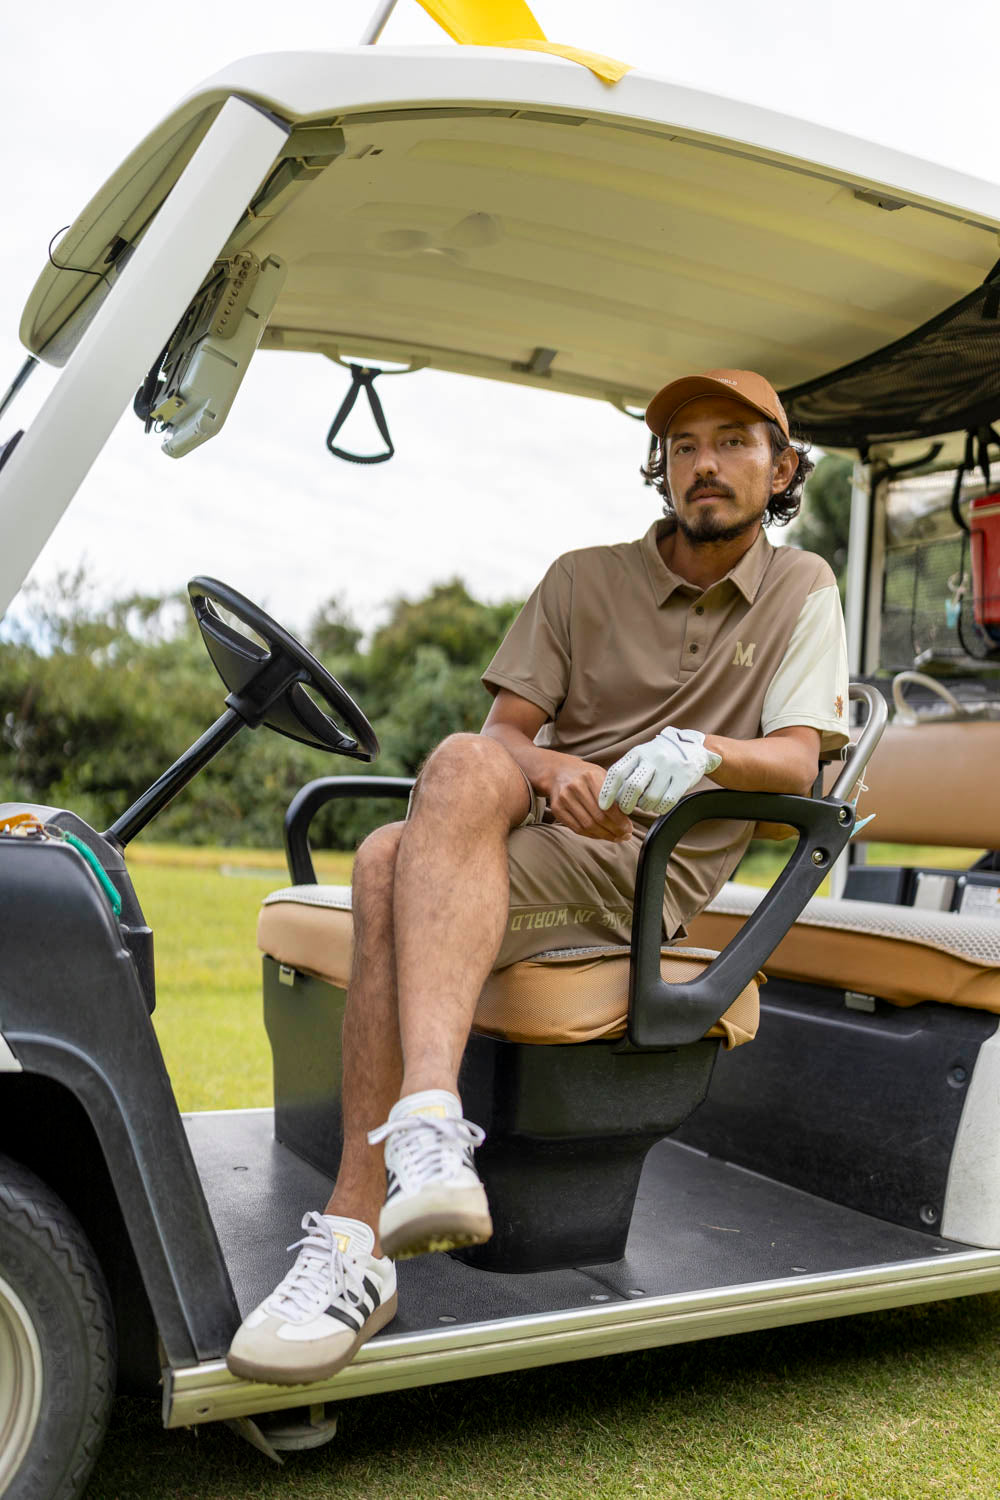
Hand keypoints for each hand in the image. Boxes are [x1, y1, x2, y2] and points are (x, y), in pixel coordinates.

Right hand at [546, 756, 633, 840]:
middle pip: (598, 818)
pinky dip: (591, 835)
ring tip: (615, 838)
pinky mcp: (557, 809)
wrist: (559, 771)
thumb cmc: (586, 776)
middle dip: (614, 830)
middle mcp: (576, 786)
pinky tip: (601, 835)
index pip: (609, 805)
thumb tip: (629, 815)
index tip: (629, 828)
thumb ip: (615, 793)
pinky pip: (576, 828)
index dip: (620, 821)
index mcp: (591, 776)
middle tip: (624, 836)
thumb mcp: (602, 776)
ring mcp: (564, 798)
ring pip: (587, 825)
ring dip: (604, 835)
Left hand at [598, 727, 721, 816]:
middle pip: (633, 787)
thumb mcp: (642, 756)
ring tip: (646, 804)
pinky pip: (667, 802)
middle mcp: (654, 757)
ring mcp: (670, 767)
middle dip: (626, 803)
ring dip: (645, 806)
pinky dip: (659, 808)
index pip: (617, 772)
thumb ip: (628, 772)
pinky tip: (658, 806)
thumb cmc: (660, 757)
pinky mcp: (684, 777)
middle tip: (626, 809)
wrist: (694, 748)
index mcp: (638, 752)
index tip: (603, 806)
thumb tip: (612, 797)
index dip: (608, 791)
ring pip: (650, 797)